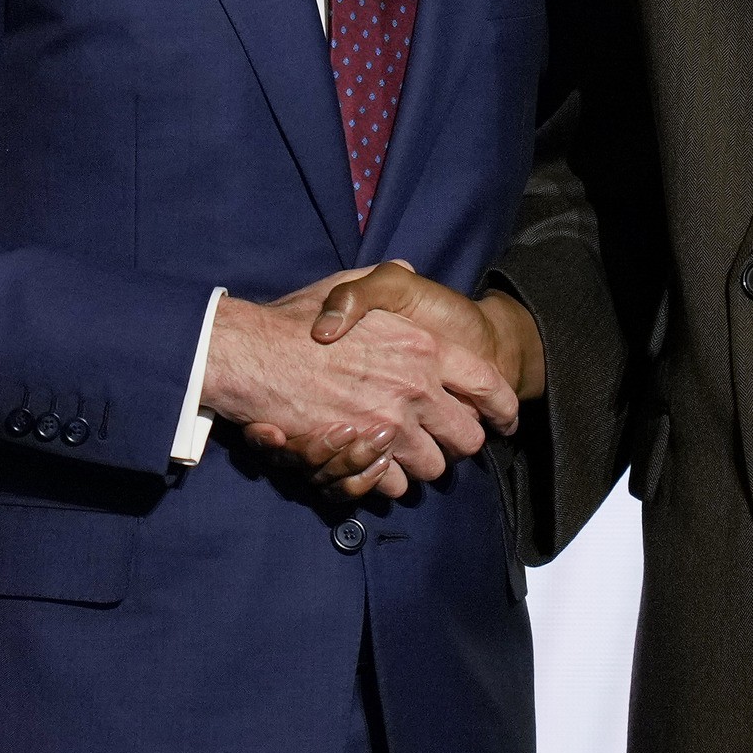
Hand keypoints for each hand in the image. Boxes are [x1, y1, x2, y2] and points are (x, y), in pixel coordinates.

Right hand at [198, 280, 518, 501]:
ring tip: (402, 454)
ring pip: (432, 468)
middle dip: (456, 443)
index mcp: (424, 346)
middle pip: (467, 438)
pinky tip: (373, 465)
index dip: (501, 408)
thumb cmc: (295, 319)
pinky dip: (386, 481)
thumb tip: (407, 269)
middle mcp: (415, 387)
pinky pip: (393, 484)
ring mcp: (390, 424)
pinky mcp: (361, 455)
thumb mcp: (350, 283)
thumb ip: (385, 279)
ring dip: (420, 465)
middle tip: (438, 439)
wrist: (250, 355)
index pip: (489, 386)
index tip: (502, 421)